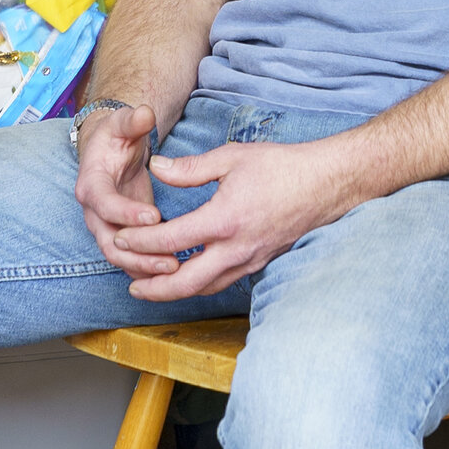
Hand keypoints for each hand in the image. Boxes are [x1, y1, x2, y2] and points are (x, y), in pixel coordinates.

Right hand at [74, 103, 162, 274]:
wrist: (110, 152)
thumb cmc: (116, 137)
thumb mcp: (123, 123)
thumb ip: (133, 120)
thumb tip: (144, 113)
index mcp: (91, 184)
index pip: (103, 204)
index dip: (126, 213)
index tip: (154, 217)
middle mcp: (94, 211)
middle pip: (109, 242)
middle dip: (137, 255)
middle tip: (169, 260)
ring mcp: (105, 226)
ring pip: (119, 257)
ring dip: (144, 267)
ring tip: (175, 270)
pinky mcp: (120, 235)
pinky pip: (130, 258)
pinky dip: (147, 268)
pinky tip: (173, 273)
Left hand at [124, 136, 356, 300]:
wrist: (326, 184)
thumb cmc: (281, 166)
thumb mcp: (232, 158)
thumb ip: (190, 167)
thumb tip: (156, 168)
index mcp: (224, 219)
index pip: (171, 241)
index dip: (140, 241)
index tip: (121, 238)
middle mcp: (236, 248)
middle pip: (184, 283)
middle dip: (153, 288)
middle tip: (130, 286)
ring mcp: (250, 260)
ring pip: (205, 288)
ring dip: (175, 291)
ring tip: (152, 287)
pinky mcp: (260, 262)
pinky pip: (223, 282)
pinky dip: (200, 284)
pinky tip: (188, 277)